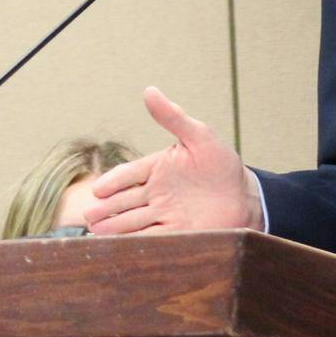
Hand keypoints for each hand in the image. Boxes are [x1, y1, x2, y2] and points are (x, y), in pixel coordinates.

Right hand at [81, 87, 261, 233]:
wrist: (245, 197)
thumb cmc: (222, 164)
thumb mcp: (199, 136)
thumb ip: (173, 117)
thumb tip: (149, 90)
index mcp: (157, 168)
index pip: (129, 174)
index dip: (113, 182)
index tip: (99, 189)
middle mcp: (155, 192)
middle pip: (125, 201)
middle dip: (107, 208)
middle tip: (90, 215)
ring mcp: (163, 214)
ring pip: (133, 221)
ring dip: (115, 227)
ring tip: (96, 231)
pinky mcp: (174, 233)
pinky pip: (151, 237)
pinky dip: (135, 242)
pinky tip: (119, 246)